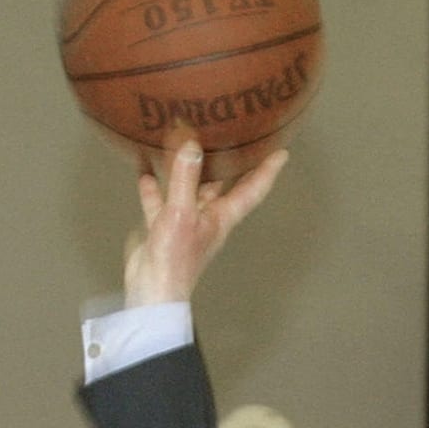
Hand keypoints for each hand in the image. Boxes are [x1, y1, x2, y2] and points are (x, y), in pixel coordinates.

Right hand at [124, 139, 289, 307]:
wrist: (152, 289)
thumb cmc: (175, 259)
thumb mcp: (182, 213)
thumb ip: (185, 179)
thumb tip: (192, 146)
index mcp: (223, 217)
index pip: (253, 190)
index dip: (268, 171)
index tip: (282, 153)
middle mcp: (209, 217)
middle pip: (225, 185)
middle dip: (232, 162)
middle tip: (239, 138)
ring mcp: (187, 222)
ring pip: (192, 189)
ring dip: (190, 169)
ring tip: (188, 142)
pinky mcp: (165, 227)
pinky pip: (162, 201)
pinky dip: (156, 186)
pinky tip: (146, 169)